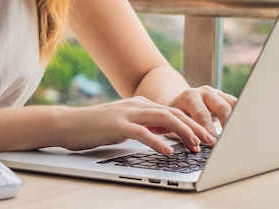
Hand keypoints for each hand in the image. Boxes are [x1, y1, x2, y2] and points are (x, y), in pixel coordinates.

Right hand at [57, 96, 215, 154]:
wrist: (68, 124)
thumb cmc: (96, 127)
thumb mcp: (126, 125)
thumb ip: (146, 126)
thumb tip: (166, 134)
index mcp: (142, 104)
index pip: (174, 111)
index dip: (193, 123)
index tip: (207, 135)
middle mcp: (138, 105)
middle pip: (174, 113)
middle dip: (195, 127)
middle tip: (210, 141)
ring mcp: (128, 113)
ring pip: (164, 119)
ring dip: (183, 133)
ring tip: (195, 145)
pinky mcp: (118, 125)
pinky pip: (143, 133)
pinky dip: (158, 142)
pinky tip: (168, 151)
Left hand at [167, 85, 237, 139]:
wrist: (177, 101)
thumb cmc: (175, 115)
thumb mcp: (176, 123)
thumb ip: (185, 134)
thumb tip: (196, 149)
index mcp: (190, 97)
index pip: (202, 114)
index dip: (208, 129)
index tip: (213, 143)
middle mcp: (205, 93)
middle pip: (222, 107)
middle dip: (227, 125)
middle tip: (229, 140)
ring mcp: (217, 94)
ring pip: (234, 104)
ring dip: (237, 120)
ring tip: (239, 135)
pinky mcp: (225, 98)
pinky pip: (237, 106)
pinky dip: (240, 117)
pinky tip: (242, 129)